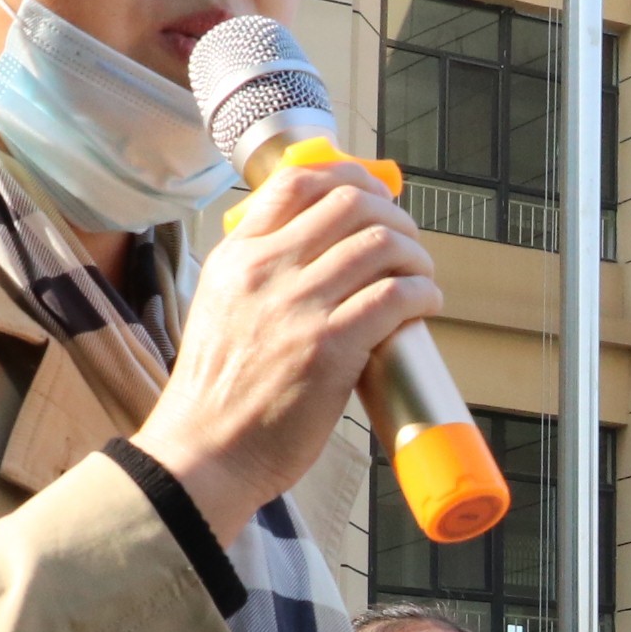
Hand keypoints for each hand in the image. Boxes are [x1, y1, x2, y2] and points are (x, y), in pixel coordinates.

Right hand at [130, 159, 441, 543]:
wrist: (205, 452)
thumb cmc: (218, 392)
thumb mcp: (220, 306)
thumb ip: (260, 273)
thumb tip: (318, 250)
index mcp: (237, 256)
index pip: (296, 182)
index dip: (350, 179)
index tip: (376, 197)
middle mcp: (265, 270)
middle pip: (350, 205)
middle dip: (394, 216)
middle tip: (408, 243)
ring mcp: (298, 307)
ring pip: (379, 245)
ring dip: (415, 256)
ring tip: (421, 277)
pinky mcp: (329, 348)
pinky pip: (394, 297)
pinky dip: (422, 293)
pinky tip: (425, 305)